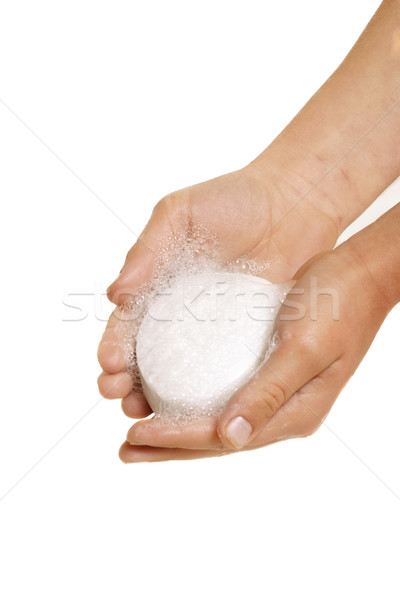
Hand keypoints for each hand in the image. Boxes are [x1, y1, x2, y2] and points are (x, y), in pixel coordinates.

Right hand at [98, 160, 341, 416]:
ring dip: (158, 397)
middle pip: (147, 357)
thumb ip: (147, 250)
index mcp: (158, 285)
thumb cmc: (234, 200)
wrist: (295, 202)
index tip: (109, 366)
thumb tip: (115, 296)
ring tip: (145, 413)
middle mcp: (182, 314)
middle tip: (119, 397)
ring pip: (181, 374)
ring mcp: (215, 330)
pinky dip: (209, 393)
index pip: (127, 324)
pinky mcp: (248, 338)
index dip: (114, 346)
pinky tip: (200, 411)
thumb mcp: (180, 214)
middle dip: (126, 382)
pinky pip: (226, 370)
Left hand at [120, 241, 390, 461]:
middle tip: (125, 449)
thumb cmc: (338, 306)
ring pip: (218, 421)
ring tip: (138, 432)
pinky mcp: (268, 373)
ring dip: (177, 429)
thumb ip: (269, 394)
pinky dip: (193, 403)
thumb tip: (228, 438)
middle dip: (170, 446)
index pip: (224, 436)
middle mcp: (283, 411)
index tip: (136, 433)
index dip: (177, 438)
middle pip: (217, 439)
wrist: (360, 276)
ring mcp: (276, 393)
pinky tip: (169, 398)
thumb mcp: (304, 348)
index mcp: (295, 413)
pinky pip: (224, 396)